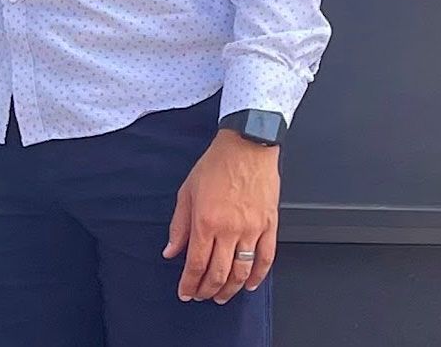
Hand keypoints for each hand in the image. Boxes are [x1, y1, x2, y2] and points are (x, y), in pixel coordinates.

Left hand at [163, 129, 278, 303]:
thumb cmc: (216, 163)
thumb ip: (178, 224)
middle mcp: (229, 229)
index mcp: (205, 220)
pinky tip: (250, 285)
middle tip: (201, 295)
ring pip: (241, 272)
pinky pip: (265, 260)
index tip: (185, 291)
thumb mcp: (187, 190)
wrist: (246, 145)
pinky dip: (258, 277)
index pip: (196, 263)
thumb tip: (170, 250)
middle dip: (207, 290)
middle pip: (218, 273)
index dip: (189, 283)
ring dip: (230, 289)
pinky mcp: (269, 226)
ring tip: (221, 295)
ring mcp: (252, 230)